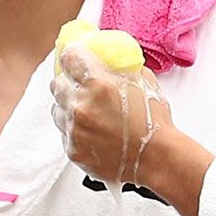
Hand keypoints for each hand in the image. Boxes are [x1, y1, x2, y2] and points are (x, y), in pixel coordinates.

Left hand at [50, 42, 174, 186]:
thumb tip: (105, 56)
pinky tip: (92, 131)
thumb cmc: (154, 122)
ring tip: (89, 113)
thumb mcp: (142, 81)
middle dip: (69, 83)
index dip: (72, 56)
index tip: (74, 58)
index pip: (68, 57)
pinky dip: (74, 130)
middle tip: (81, 87)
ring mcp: (75, 129)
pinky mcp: (73, 150)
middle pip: (57, 83)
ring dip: (69, 107)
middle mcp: (81, 105)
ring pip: (58, 109)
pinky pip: (64, 132)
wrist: (158, 159)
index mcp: (97, 83)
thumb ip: (119, 66)